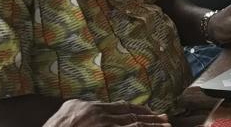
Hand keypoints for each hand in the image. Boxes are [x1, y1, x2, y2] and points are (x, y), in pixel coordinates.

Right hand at [43, 100, 168, 126]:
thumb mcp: (64, 117)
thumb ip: (80, 113)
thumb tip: (92, 112)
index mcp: (84, 106)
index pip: (117, 106)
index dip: (135, 109)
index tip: (149, 111)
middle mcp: (93, 111)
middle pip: (128, 112)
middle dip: (148, 115)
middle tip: (165, 117)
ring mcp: (98, 123)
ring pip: (132, 122)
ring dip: (151, 125)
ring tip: (166, 126)